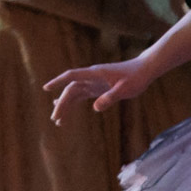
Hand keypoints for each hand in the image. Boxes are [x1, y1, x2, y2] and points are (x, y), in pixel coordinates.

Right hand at [43, 55, 159, 125]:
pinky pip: (81, 95)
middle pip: (70, 89)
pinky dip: (73, 103)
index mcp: (95, 74)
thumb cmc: (136, 78)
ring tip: (58, 120)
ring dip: (65, 105)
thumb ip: (110, 97)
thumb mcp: (125, 89)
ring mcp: (93, 82)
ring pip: (74, 93)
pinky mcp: (97, 87)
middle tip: (55, 119)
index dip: (58, 81)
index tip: (46, 88)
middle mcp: (91, 77)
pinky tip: (66, 111)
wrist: (144, 70)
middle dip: (61, 103)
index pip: (72, 76)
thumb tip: (95, 108)